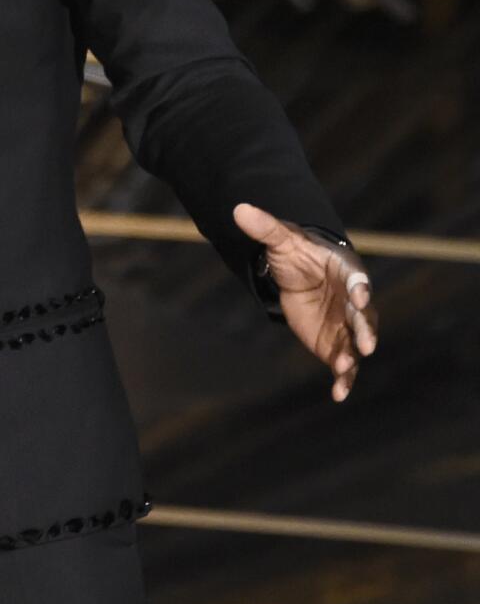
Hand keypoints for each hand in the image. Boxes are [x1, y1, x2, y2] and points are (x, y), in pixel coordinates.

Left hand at [233, 201, 377, 402]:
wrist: (299, 274)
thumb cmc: (296, 253)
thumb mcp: (280, 239)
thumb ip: (264, 227)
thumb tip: (238, 208)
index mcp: (346, 270)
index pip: (356, 278)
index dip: (359, 287)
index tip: (360, 296)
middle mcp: (354, 300)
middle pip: (364, 316)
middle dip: (365, 329)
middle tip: (366, 343)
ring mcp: (347, 324)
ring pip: (356, 343)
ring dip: (353, 357)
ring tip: (345, 370)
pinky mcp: (336, 344)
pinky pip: (344, 363)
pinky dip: (343, 379)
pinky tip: (338, 395)